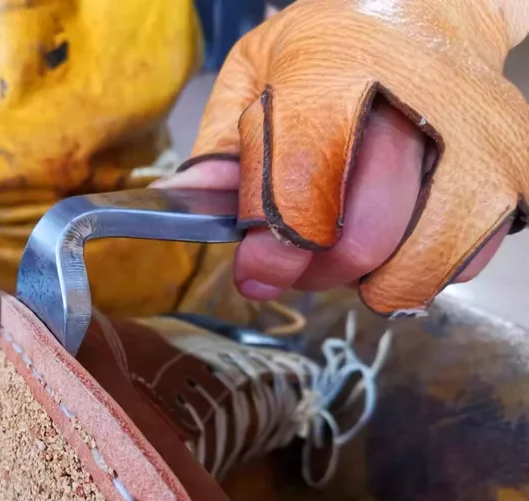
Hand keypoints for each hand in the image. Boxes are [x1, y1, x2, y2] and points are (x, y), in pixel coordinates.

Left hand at [155, 0, 528, 315]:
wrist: (432, 12)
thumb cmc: (337, 46)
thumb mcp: (256, 69)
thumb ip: (222, 141)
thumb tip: (197, 199)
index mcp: (334, 73)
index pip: (300, 193)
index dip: (272, 251)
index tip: (257, 269)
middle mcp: (417, 109)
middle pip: (356, 244)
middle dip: (311, 271)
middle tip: (298, 257)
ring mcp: (478, 147)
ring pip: (412, 267)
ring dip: (366, 279)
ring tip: (348, 245)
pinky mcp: (514, 179)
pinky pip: (457, 264)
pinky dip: (417, 267)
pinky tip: (398, 232)